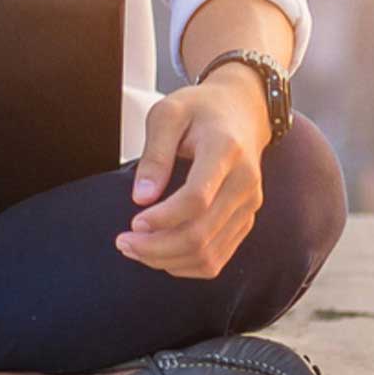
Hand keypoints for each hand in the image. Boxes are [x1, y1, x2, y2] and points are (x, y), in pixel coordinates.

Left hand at [117, 71, 271, 279]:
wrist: (242, 110)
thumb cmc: (201, 109)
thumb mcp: (168, 113)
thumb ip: (155, 154)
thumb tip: (141, 198)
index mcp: (226, 150)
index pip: (196, 200)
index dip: (162, 218)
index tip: (133, 222)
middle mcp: (244, 183)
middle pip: (202, 235)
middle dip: (156, 248)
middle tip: (124, 243)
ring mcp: (249, 205)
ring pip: (210, 255)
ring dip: (168, 261)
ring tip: (137, 249)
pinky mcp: (245, 220)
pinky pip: (218, 259)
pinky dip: (186, 265)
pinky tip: (161, 253)